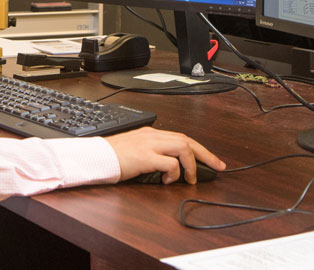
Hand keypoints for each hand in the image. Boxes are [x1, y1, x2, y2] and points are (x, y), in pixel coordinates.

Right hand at [105, 128, 224, 183]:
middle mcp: (152, 136)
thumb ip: (152, 154)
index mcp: (151, 134)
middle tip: (218, 166)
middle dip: (206, 154)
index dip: (199, 148)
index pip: (181, 137)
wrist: (95, 156)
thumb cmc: (112, 157)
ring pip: (183, 147)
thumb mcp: (135, 151)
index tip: (211, 159)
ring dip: (192, 164)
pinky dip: (174, 173)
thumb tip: (170, 169)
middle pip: (187, 140)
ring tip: (191, 178)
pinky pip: (170, 163)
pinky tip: (167, 180)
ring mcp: (149, 144)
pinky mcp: (145, 157)